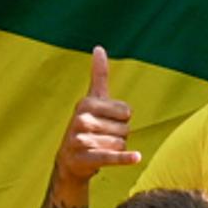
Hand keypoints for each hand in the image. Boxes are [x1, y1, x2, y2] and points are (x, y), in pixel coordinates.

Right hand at [54, 47, 140, 192]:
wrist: (71, 160)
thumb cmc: (88, 125)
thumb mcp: (93, 100)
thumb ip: (99, 75)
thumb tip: (99, 47)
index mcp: (87, 103)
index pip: (126, 111)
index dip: (123, 119)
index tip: (107, 119)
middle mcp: (81, 119)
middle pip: (125, 128)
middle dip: (120, 135)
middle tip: (102, 137)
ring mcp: (81, 139)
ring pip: (121, 143)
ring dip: (117, 148)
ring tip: (99, 147)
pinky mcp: (86, 157)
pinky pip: (111, 156)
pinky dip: (124, 158)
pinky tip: (137, 157)